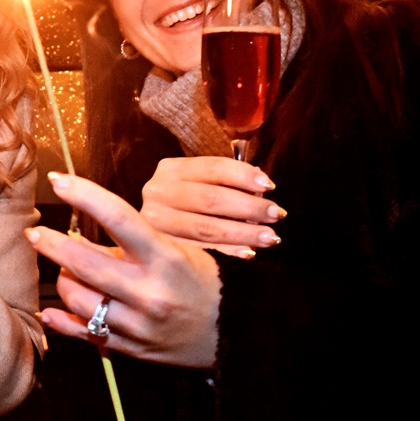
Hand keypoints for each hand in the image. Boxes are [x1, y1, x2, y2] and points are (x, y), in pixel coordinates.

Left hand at [26, 172, 221, 367]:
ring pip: (78, 298)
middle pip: (84, 262)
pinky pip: (85, 334)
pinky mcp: (131, 350)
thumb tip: (85, 231)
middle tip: (35, 233)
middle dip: (51, 244)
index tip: (57, 180)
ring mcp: (138, 324)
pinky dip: (61, 321)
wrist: (237, 333)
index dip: (84, 195)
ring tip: (68, 270)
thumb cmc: (204, 280)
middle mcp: (150, 291)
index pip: (118, 217)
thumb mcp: (180, 250)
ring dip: (65, 279)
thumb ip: (136, 243)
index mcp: (166, 257)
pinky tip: (50, 310)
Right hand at [140, 156, 285, 258]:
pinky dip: (228, 251)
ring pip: (207, 227)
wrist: (144, 236)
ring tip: (270, 237)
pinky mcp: (160, 247)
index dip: (243, 175)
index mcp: (170, 170)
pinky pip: (201, 250)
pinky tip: (248, 253)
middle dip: (249, 207)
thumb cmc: (184, 205)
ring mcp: (155, 222)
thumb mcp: (196, 185)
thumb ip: (223, 183)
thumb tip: (262, 188)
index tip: (270, 186)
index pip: (212, 168)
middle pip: (211, 198)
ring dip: (244, 232)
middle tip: (276, 214)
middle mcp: (157, 192)